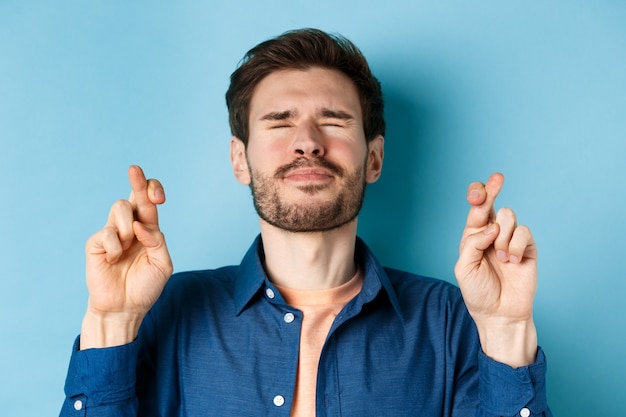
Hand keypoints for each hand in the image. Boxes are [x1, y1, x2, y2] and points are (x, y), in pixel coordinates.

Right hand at [81, 165, 172, 348]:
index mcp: (147, 228)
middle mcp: (129, 226)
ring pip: (119, 208)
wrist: (125, 308)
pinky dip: (115, 247)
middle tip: (135, 169)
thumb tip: (140, 224)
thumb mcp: (162, 263)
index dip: (152, 191)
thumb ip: (157, 240)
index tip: (158, 195)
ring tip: (127, 248)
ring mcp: (112, 233)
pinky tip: (113, 261)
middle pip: (133, 196)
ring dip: (128, 227)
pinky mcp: (95, 243)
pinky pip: (107, 233)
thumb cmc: (145, 286)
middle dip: (137, 182)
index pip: (149, 202)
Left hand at [454, 173, 537, 366]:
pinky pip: (524, 232)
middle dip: (493, 189)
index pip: (476, 209)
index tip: (479, 191)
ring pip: (508, 216)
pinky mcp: (527, 247)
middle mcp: (492, 234)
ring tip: (500, 257)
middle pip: (493, 204)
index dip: (478, 195)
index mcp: (474, 236)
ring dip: (502, 235)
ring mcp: (510, 240)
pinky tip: (511, 261)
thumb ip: (473, 244)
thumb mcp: (464, 268)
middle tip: (498, 178)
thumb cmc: (478, 292)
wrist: (500, 313)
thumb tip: (491, 226)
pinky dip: (515, 245)